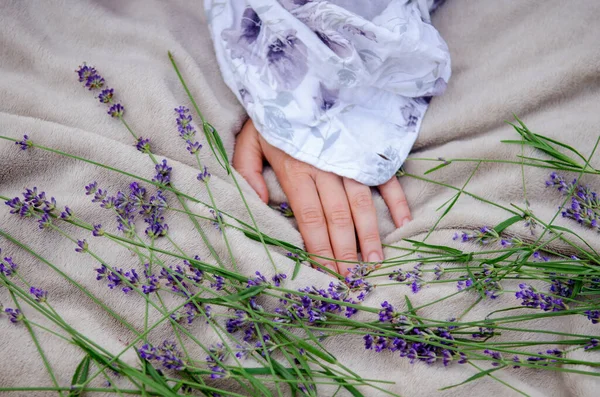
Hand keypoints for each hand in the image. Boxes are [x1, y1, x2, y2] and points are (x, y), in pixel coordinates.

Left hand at [233, 119, 410, 275]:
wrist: (299, 72)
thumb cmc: (273, 111)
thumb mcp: (249, 138)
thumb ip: (247, 171)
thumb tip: (258, 205)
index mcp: (296, 170)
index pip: (310, 221)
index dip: (320, 251)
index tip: (328, 277)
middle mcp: (326, 168)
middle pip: (338, 218)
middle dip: (346, 253)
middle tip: (354, 282)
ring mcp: (350, 157)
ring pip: (362, 203)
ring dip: (371, 234)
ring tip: (376, 263)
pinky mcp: (367, 148)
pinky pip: (385, 176)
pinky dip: (396, 198)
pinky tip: (404, 222)